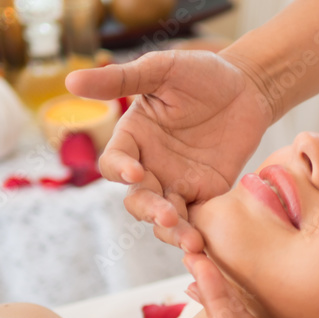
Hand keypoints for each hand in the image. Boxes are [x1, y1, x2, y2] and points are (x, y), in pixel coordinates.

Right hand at [66, 50, 272, 251]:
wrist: (249, 88)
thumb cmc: (202, 73)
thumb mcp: (161, 70)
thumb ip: (121, 79)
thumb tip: (70, 80)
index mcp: (133, 139)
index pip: (113, 164)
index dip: (119, 171)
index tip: (136, 172)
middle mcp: (150, 166)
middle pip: (137, 200)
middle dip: (149, 210)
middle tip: (166, 215)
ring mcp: (177, 184)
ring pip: (164, 218)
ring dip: (173, 231)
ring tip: (191, 241)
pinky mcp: (206, 195)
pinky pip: (195, 221)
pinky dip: (196, 235)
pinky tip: (204, 247)